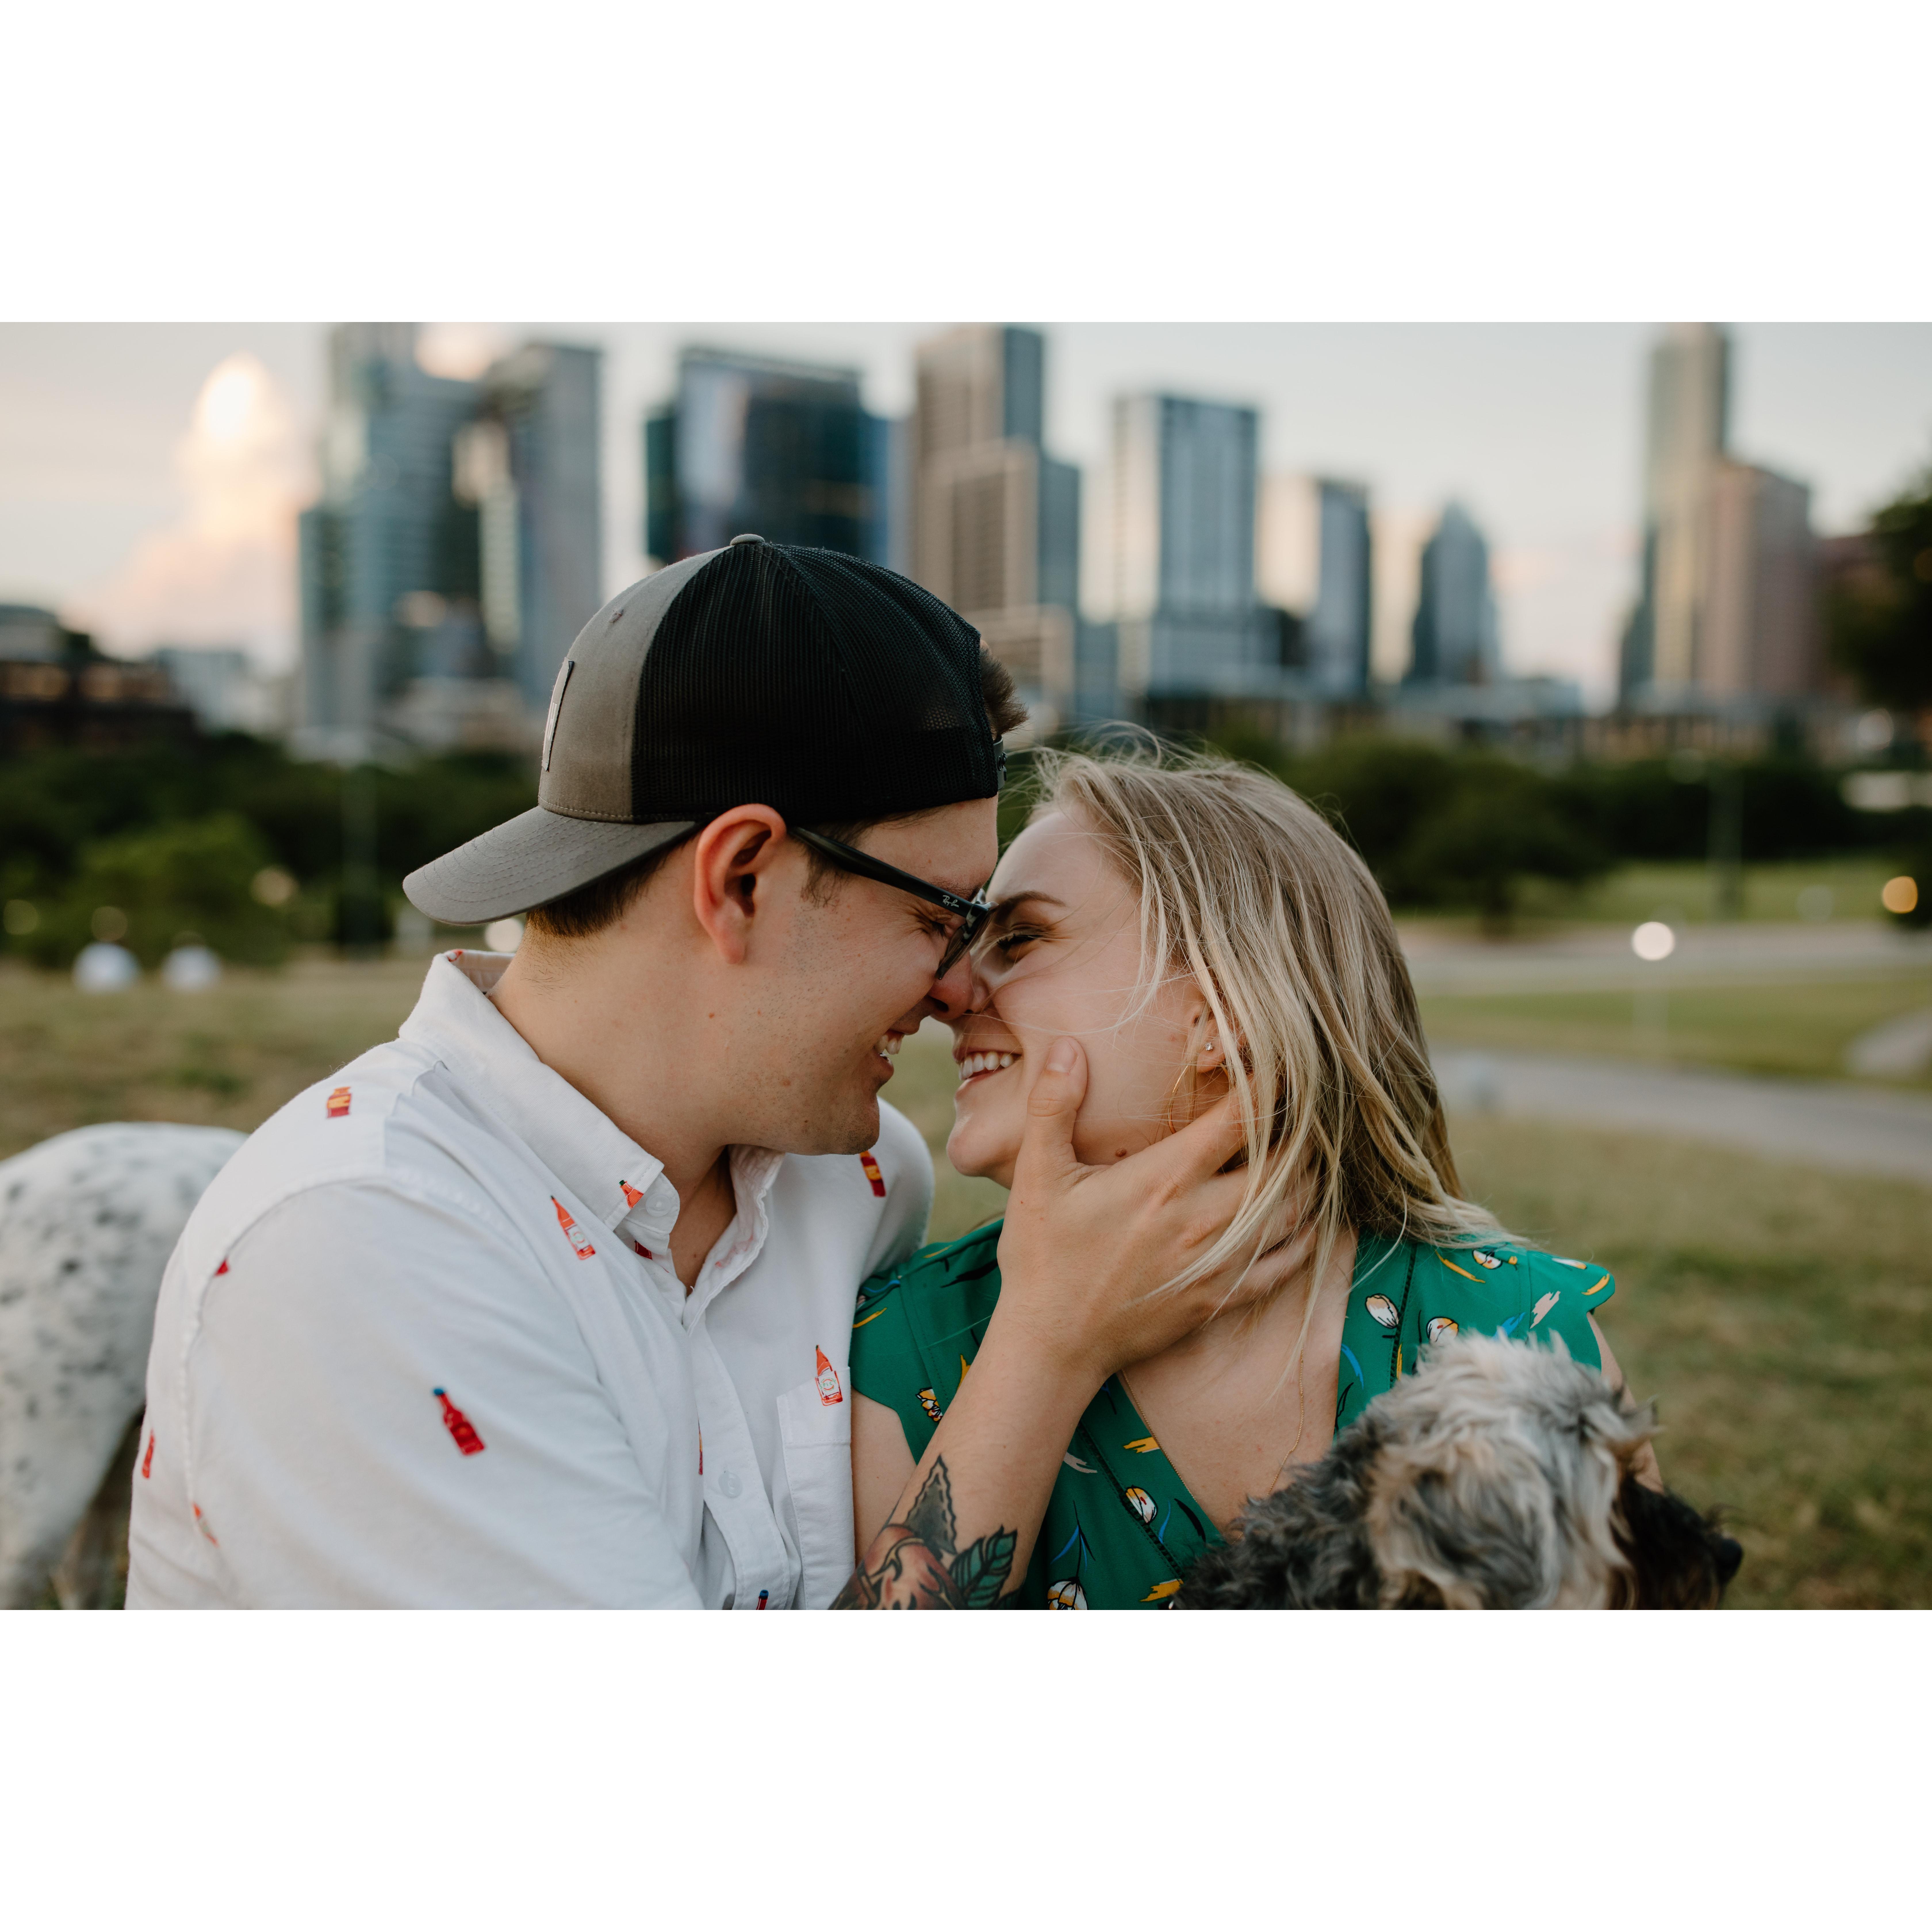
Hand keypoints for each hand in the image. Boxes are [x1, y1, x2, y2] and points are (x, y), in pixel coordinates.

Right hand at [993, 1035, 1316, 1388]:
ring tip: (1309, 1158)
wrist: (1052, 1344)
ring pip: (1295, 1214)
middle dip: (1299, 1134)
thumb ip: (1052, 1105)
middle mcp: (1202, 1219)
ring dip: (1308, 1182)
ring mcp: (1217, 1263)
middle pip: (1283, 1165)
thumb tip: (1066, 1046)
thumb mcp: (1036, 1175)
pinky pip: (1285, 1265)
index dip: (1268, 1086)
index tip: (1280, 1065)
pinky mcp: (1220, 1298)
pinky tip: (1304, 1221)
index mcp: (1164, 1179)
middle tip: (1303, 1113)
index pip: (1239, 1119)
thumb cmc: (1043, 1258)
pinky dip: (1305, 1239)